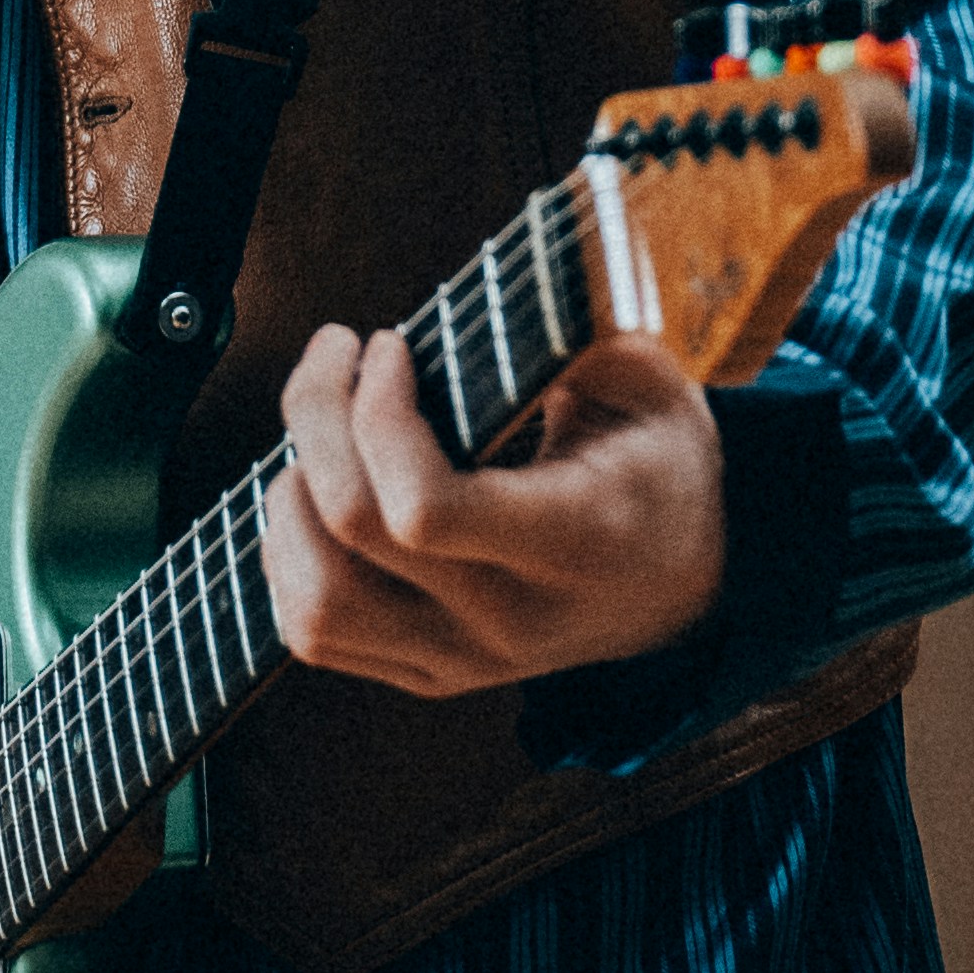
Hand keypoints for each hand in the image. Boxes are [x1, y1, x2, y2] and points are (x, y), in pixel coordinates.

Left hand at [261, 325, 723, 695]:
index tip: (391, 344)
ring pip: (318, 604)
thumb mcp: (650, 383)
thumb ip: (578, 334)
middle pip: (353, 534)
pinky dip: (289, 555)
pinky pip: (317, 635)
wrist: (683, 581)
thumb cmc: (656, 460)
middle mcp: (513, 618)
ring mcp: (465, 661)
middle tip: (337, 351)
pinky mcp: (429, 674)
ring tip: (321, 431)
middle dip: (314, 418)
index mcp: (576, 541)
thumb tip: (495, 297)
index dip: (378, 414)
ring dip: (290, 497)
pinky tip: (317, 491)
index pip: (426, 509)